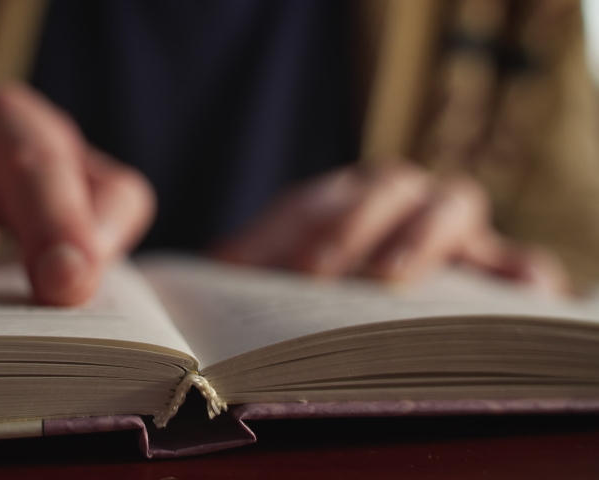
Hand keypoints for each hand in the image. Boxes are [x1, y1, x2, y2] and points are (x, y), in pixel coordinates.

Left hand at [214, 164, 568, 293]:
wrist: (417, 285)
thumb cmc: (340, 278)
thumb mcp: (297, 269)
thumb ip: (262, 260)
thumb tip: (215, 262)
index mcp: (343, 197)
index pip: (309, 201)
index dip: (274, 229)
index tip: (249, 267)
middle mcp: (401, 198)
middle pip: (383, 187)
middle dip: (346, 226)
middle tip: (315, 274)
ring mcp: (452, 224)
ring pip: (451, 201)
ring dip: (420, 233)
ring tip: (391, 277)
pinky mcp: (498, 264)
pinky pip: (520, 262)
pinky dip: (520, 275)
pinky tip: (515, 294)